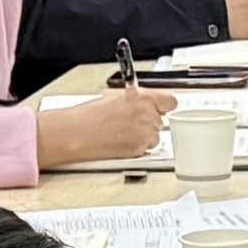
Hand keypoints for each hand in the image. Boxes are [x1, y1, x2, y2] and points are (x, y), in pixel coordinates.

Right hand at [38, 87, 174, 170]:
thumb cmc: (90, 115)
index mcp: (143, 98)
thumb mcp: (117, 97)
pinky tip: (120, 142)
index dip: (165, 105)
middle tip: (131, 122)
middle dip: (149, 122)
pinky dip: (137, 147)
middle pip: (162, 120)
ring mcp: (145, 135)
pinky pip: (146, 149)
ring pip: (155, 137)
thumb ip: (138, 99)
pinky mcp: (140, 150)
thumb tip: (147, 102)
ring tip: (123, 133)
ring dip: (144, 136)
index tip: (162, 107)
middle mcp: (148, 116)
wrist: (77, 134)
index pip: (170, 101)